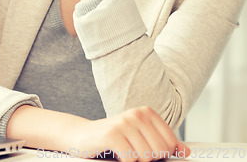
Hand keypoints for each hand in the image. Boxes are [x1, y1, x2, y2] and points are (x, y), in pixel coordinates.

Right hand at [71, 106, 189, 161]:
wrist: (82, 136)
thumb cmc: (114, 139)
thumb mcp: (141, 138)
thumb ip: (164, 144)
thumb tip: (187, 151)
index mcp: (147, 112)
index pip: (170, 143)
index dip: (161, 155)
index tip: (147, 152)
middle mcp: (136, 114)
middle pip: (160, 151)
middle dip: (148, 160)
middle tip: (132, 153)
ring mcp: (124, 122)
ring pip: (146, 157)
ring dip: (135, 161)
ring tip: (123, 153)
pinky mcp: (112, 134)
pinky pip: (131, 160)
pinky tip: (116, 155)